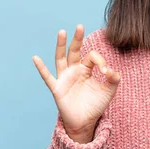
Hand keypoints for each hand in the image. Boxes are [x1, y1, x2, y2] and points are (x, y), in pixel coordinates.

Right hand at [32, 24, 120, 140]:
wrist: (85, 122)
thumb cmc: (95, 105)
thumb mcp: (108, 92)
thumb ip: (113, 80)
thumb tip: (113, 71)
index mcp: (86, 69)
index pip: (92, 57)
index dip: (101, 61)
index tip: (107, 72)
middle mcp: (74, 70)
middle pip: (74, 51)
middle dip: (77, 39)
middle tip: (80, 26)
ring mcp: (64, 78)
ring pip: (61, 58)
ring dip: (61, 45)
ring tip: (62, 32)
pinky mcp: (57, 89)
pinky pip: (48, 77)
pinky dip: (41, 68)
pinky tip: (36, 58)